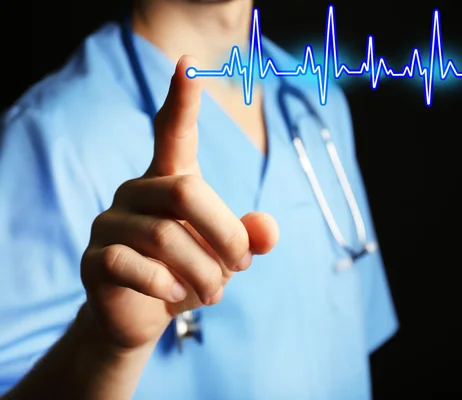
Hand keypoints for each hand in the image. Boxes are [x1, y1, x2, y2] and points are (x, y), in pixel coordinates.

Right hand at [80, 55, 278, 350]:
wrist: (145, 315)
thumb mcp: (226, 255)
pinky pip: (133, 265)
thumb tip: (268, 230)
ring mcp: (110, 222)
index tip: (188, 63)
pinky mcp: (95, 258)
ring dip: (204, 271)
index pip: (173, 131)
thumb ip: (249, 238)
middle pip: (187, 192)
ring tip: (214, 291)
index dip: (182, 100)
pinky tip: (175, 295)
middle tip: (240, 265)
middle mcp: (136, 190)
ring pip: (165, 236)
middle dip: (225, 234)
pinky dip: (166, 285)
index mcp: (170, 179)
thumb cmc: (189, 271)